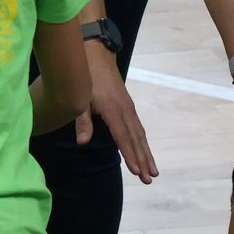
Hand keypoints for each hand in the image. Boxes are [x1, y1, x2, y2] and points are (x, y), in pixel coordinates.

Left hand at [78, 45, 158, 182]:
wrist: (97, 54)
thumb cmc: (86, 76)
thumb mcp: (80, 97)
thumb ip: (83, 120)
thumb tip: (82, 142)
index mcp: (113, 110)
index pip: (122, 137)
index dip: (129, 155)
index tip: (137, 171)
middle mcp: (125, 111)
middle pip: (136, 139)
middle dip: (143, 160)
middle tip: (150, 179)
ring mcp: (129, 108)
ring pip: (140, 135)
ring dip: (147, 153)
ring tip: (154, 172)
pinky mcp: (128, 106)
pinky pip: (138, 128)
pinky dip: (143, 142)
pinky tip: (145, 151)